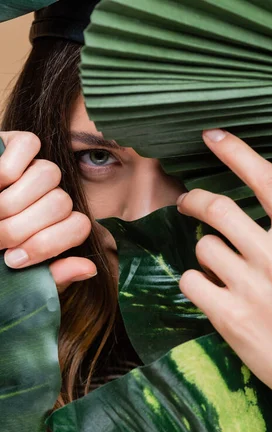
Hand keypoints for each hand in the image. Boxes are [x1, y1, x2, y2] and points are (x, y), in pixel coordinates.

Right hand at [0, 131, 95, 292]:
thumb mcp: (16, 274)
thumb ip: (52, 274)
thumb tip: (89, 268)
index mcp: (57, 225)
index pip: (79, 226)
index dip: (47, 244)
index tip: (12, 260)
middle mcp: (51, 195)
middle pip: (61, 203)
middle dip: (22, 227)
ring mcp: (34, 168)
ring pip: (49, 174)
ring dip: (14, 200)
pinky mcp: (15, 143)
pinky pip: (30, 145)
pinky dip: (9, 167)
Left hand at [178, 129, 271, 431]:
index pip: (268, 182)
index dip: (237, 152)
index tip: (212, 136)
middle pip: (219, 209)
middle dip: (196, 201)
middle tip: (190, 204)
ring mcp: (249, 288)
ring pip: (203, 247)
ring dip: (207, 253)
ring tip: (225, 270)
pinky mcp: (228, 317)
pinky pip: (192, 281)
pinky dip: (197, 283)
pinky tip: (216, 293)